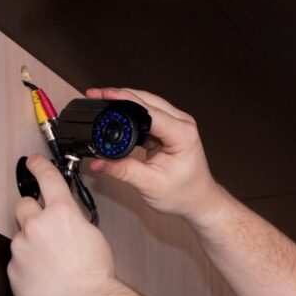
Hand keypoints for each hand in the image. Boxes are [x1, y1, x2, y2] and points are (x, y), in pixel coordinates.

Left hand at [8, 154, 116, 295]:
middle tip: (45, 227)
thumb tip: (64, 217)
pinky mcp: (12, 268)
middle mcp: (37, 225)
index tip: (33, 162)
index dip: (39, 166)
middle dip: (32, 212)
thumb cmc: (94, 274)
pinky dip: (28, 265)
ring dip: (32, 243)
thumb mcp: (92, 234)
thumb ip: (73, 220)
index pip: (47, 178)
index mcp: (61, 213)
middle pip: (24, 205)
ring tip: (51, 262)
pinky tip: (45, 275)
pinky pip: (17, 260)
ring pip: (21, 236)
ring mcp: (21, 247)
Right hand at [85, 87, 223, 223]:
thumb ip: (122, 171)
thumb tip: (99, 162)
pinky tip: (117, 117)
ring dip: (125, 103)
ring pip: (147, 104)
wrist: (198, 200)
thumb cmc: (184, 194)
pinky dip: (131, 115)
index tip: (104, 95)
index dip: (124, 100)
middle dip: (120, 96)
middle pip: (147, 100)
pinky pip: (147, 115)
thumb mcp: (150, 184)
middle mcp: (182, 124)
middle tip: (96, 95)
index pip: (149, 111)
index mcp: (182, 134)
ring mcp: (176, 124)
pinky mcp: (169, 129)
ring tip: (102, 103)